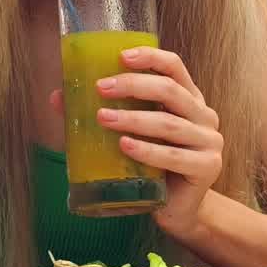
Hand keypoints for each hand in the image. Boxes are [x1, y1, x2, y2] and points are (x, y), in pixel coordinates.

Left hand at [50, 46, 222, 236]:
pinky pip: (173, 155)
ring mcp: (209, 141)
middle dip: (133, 85)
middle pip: (170, 90)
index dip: (150, 57)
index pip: (174, 67)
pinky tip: (124, 145)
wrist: (178, 209)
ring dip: (133, 118)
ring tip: (103, 118)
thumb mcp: (130, 133)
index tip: (121, 56)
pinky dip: (147, 149)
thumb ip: (102, 112)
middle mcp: (203, 115)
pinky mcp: (207, 167)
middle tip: (101, 88)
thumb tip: (57, 97)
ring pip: (169, 123)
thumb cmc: (153, 166)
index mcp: (189, 99)